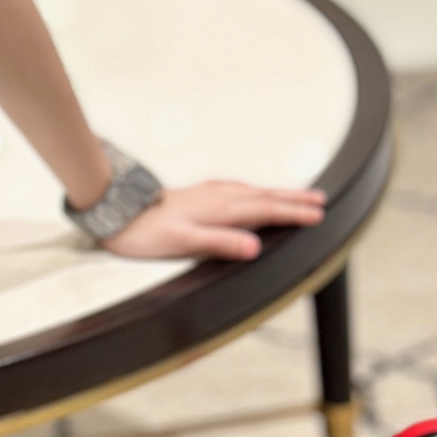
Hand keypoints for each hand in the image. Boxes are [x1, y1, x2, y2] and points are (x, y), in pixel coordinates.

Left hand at [102, 180, 326, 260]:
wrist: (116, 211)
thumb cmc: (145, 231)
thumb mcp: (183, 242)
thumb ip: (220, 243)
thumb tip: (254, 247)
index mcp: (219, 208)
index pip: (266, 209)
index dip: (293, 212)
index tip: (317, 215)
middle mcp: (217, 196)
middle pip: (264, 196)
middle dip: (294, 198)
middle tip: (320, 200)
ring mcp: (208, 193)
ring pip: (252, 191)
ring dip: (277, 193)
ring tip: (297, 195)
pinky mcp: (198, 193)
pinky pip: (237, 189)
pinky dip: (255, 191)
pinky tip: (252, 194)